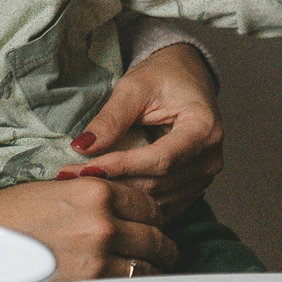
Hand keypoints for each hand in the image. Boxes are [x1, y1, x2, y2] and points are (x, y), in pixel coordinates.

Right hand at [0, 176, 178, 278]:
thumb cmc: (11, 214)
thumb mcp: (57, 189)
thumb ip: (95, 195)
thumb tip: (121, 207)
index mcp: (94, 189)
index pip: (147, 203)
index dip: (149, 214)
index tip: (147, 222)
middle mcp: (103, 219)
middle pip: (156, 232)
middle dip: (158, 240)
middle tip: (156, 246)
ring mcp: (101, 252)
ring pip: (151, 259)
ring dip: (152, 262)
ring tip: (146, 264)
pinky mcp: (94, 279)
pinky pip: (135, 280)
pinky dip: (137, 279)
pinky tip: (129, 277)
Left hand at [53, 41, 222, 215]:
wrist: (185, 78)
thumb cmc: (162, 77)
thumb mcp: (133, 88)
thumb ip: (111, 119)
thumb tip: (83, 147)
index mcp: (204, 129)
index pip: (160, 159)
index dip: (121, 166)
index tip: (84, 169)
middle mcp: (211, 158)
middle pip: (159, 183)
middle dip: (114, 182)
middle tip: (71, 179)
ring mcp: (205, 177)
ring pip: (158, 199)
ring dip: (119, 196)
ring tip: (82, 186)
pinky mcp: (193, 187)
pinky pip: (162, 204)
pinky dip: (132, 201)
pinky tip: (104, 193)